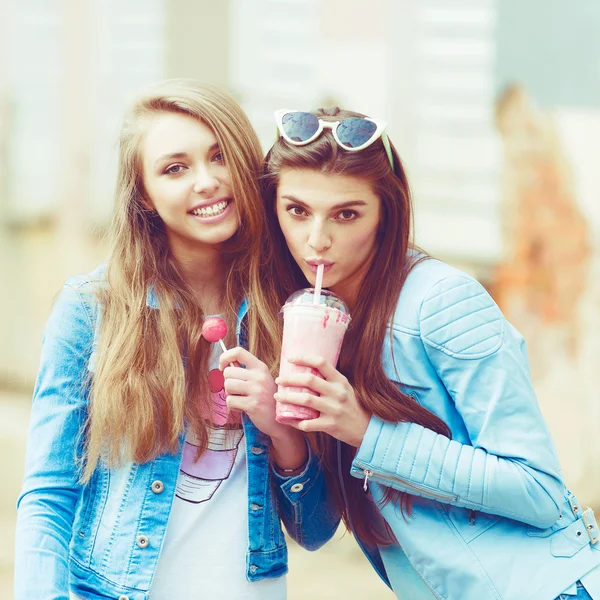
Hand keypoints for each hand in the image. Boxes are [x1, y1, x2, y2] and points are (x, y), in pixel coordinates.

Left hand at [219, 347, 308, 469]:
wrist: (280, 420)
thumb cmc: (267, 399)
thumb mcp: (261, 380)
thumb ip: (245, 371)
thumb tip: (226, 363)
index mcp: (260, 367)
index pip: (238, 352)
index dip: (225, 357)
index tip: (223, 367)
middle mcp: (259, 376)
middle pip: (228, 372)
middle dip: (228, 383)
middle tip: (237, 390)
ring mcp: (257, 391)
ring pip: (227, 386)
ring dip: (230, 395)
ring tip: (241, 399)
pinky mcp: (252, 405)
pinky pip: (230, 401)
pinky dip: (233, 406)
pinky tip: (243, 408)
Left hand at [274, 354, 370, 446]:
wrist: (366, 428)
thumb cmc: (351, 405)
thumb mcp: (344, 388)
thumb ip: (328, 380)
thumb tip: (305, 370)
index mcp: (340, 380)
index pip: (321, 362)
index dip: (304, 358)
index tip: (290, 359)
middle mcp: (337, 392)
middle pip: (309, 380)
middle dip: (290, 379)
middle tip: (279, 380)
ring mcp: (334, 409)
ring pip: (306, 400)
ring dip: (288, 398)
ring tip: (278, 396)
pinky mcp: (331, 425)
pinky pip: (308, 423)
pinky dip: (295, 421)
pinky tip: (287, 419)